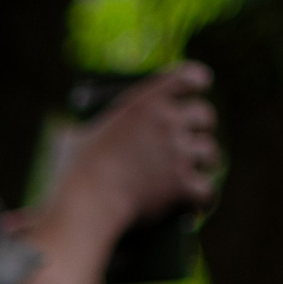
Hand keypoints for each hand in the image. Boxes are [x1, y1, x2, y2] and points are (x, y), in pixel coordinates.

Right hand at [63, 63, 218, 230]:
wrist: (87, 206)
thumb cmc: (73, 175)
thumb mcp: (72, 139)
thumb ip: (81, 128)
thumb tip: (73, 132)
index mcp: (143, 103)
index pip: (184, 77)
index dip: (197, 79)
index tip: (202, 84)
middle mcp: (168, 122)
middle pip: (204, 115)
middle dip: (203, 126)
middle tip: (196, 136)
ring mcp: (178, 153)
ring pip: (209, 153)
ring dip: (205, 162)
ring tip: (199, 170)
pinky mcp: (183, 184)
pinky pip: (205, 190)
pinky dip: (202, 199)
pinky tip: (201, 203)